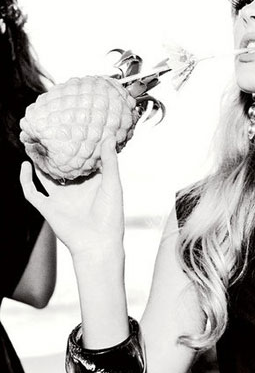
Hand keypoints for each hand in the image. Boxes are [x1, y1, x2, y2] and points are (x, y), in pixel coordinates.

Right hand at [20, 140, 124, 262]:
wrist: (98, 243)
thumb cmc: (110, 215)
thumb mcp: (112, 184)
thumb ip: (110, 162)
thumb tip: (108, 135)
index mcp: (91, 184)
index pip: (82, 161)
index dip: (77, 148)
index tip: (73, 129)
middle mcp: (74, 190)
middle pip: (61, 167)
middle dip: (54, 153)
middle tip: (48, 133)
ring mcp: (60, 199)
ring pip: (44, 177)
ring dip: (37, 163)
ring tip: (32, 144)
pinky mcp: (48, 208)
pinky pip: (31, 192)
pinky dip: (25, 180)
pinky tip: (24, 165)